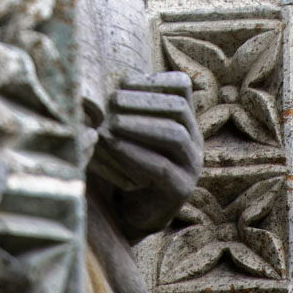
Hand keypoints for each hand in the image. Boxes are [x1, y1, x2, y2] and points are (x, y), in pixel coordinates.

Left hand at [90, 71, 201, 237]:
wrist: (134, 212)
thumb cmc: (125, 163)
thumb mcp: (129, 131)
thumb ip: (123, 108)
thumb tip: (98, 84)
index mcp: (184, 120)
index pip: (181, 88)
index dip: (154, 81)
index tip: (123, 82)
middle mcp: (194, 140)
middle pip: (179, 109)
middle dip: (144, 101)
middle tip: (113, 100)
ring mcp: (191, 166)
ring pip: (176, 136)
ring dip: (141, 125)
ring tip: (112, 122)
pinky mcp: (180, 190)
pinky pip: (162, 168)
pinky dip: (135, 153)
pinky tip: (112, 145)